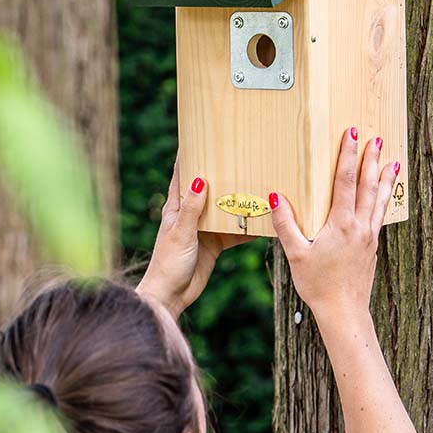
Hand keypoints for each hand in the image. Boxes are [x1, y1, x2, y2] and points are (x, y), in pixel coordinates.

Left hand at [137, 157, 251, 317]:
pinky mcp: (214, 244)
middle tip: (241, 158)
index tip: (199, 137)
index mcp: (176, 207)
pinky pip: (234, 232)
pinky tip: (264, 222)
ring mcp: (203, 229)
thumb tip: (201, 179)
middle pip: (208, 189)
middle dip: (222, 175)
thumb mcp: (181, 233)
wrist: (172, 295)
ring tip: (259, 187)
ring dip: (238, 202)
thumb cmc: (168, 263)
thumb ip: (192, 209)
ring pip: (224, 210)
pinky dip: (247, 227)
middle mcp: (190, 214)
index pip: (181, 175)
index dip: (188, 156)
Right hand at [270, 128, 399, 318]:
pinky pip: (380, 215)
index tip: (352, 134)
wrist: (344, 311)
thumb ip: (286, 224)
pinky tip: (385, 196)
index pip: (345, 181)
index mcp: (341, 224)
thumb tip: (275, 197)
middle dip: (371, 159)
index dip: (348, 155)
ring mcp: (369, 236)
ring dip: (385, 178)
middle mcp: (360, 226)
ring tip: (393, 160)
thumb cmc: (318, 285)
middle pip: (367, 185)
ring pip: (379, 199)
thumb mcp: (295, 254)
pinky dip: (384, 199)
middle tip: (376, 137)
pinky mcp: (372, 246)